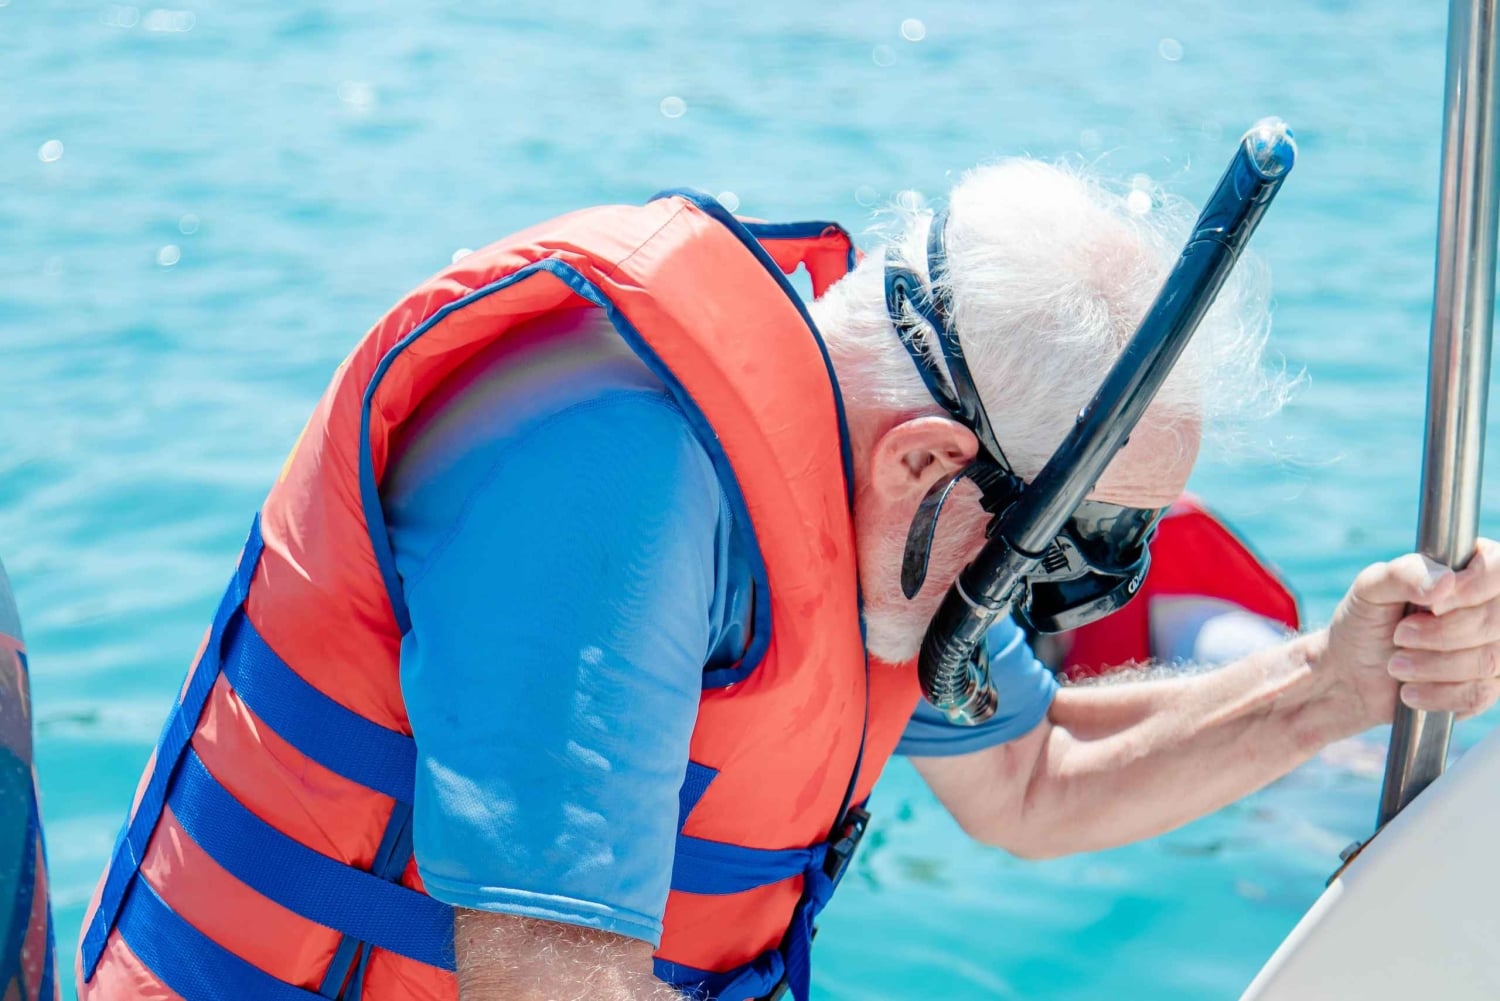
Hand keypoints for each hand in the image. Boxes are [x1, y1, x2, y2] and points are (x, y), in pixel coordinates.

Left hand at [1324, 539, 1499, 727]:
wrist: (1352, 673)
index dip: (1473, 588)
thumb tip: (1444, 581)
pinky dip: (1437, 693)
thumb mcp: (1370, 589)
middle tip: (1400, 635)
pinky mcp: (1487, 685)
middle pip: (1496, 621)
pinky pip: (1480, 693)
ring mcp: (1494, 646)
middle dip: (1441, 634)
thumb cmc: (1365, 621)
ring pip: (1489, 660)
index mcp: (1468, 568)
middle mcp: (1490, 605)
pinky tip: (1409, 690)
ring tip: (1396, 664)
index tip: (1433, 605)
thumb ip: (1403, 574)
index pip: (1499, 567)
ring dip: (1434, 666)